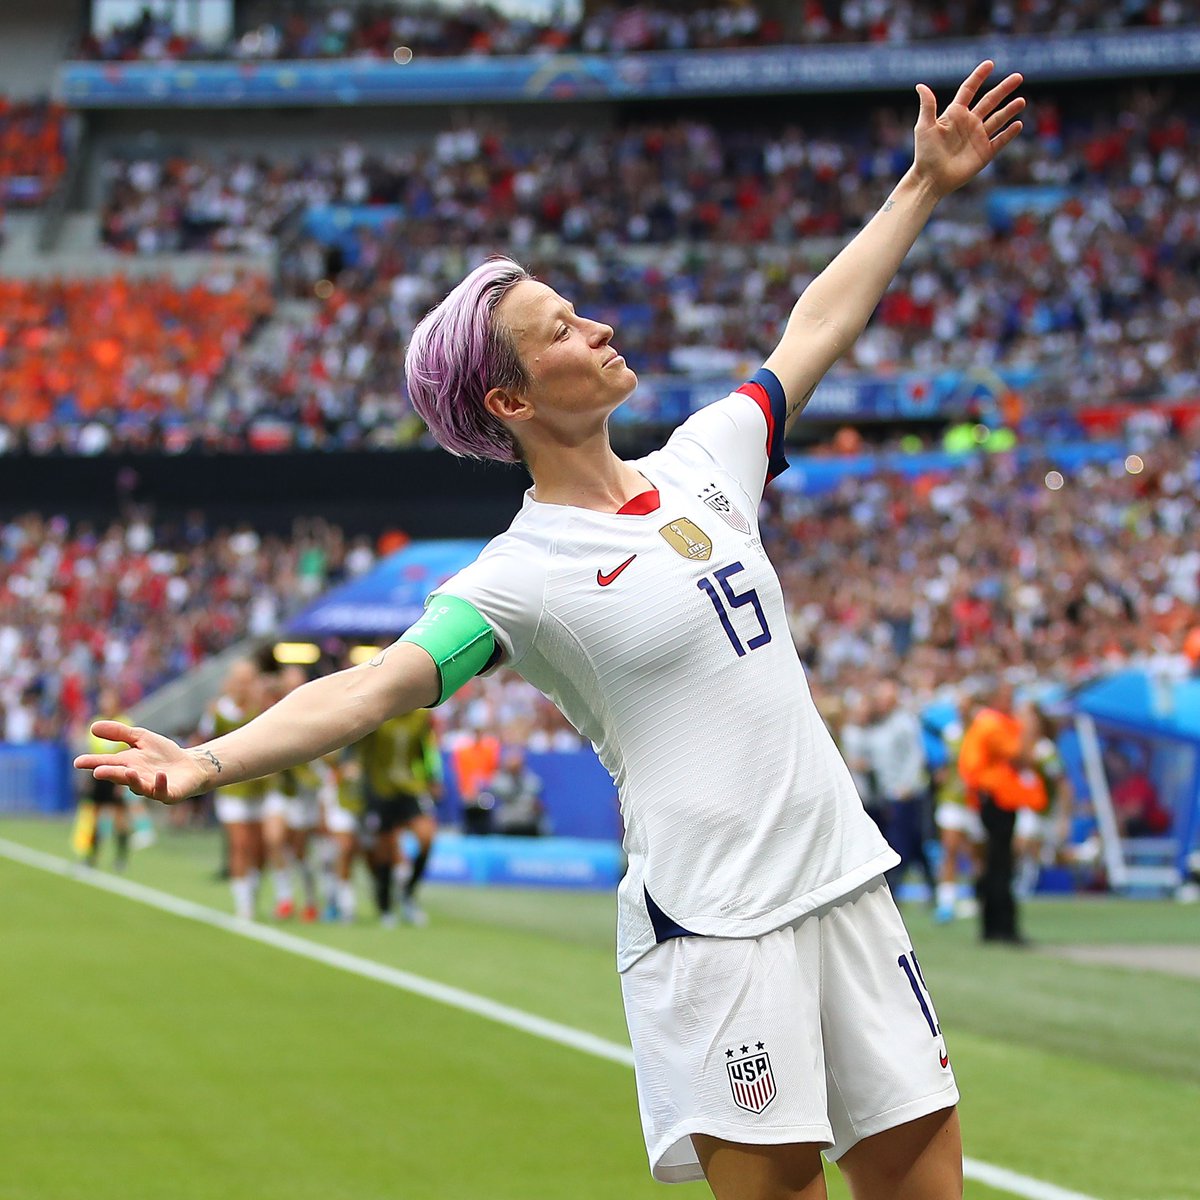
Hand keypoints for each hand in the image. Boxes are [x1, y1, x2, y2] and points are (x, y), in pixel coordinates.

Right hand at [73, 721, 210, 803]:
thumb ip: (120, 733)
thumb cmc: (164, 753)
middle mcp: (136, 778)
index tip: (78, 762)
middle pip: (120, 777)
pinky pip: (163, 791)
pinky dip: (160, 784)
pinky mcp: (169, 793)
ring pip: (139, 787)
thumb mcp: (141, 738)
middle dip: (110, 774)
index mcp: (127, 765)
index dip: (93, 763)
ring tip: (129, 772)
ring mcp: (152, 788)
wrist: (191, 765)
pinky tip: (159, 775)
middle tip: (98, 771)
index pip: (107, 763)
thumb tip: (92, 727)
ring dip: (133, 781)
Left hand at [913, 60, 1024, 198]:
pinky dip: (1009, 133)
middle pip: (989, 101)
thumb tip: (920, 86)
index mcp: (955, 114)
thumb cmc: (925, 153)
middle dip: (1003, 89)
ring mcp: (978, 138)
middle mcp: (969, 123)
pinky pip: (1000, 140)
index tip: (990, 64)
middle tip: (1018, 77)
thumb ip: (927, 106)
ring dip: (1010, 109)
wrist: (930, 179)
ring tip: (1021, 101)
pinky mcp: (984, 153)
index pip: (969, 90)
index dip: (978, 76)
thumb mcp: (924, 128)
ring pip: (998, 119)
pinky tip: (1018, 124)